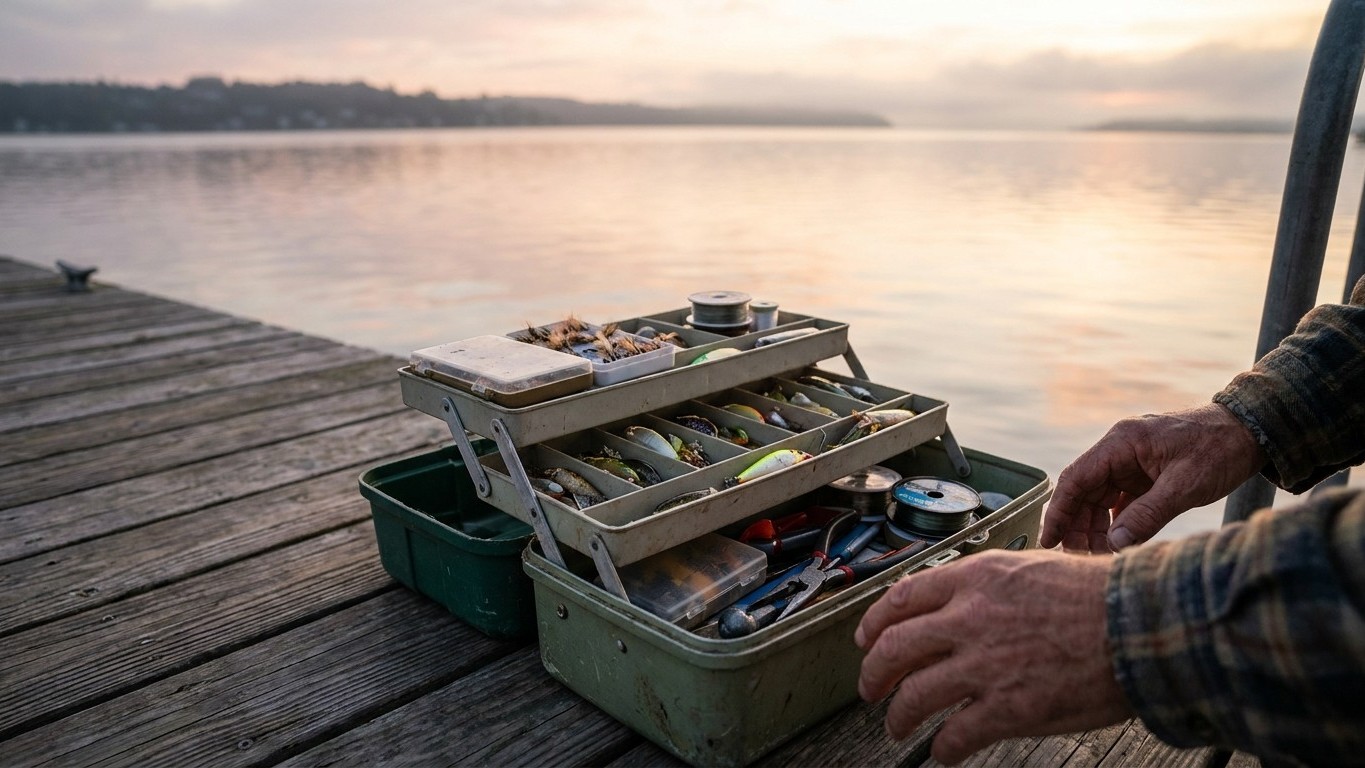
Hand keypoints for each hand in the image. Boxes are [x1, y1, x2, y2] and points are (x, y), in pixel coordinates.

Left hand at [855, 550, 1130, 764]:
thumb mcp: (1032, 568)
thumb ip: (989, 586)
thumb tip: (960, 604)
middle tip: (870, 688)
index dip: (874, 622)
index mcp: (976, 579)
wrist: (1143, 624)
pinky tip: (943, 753)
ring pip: (914, 694)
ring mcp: (986, 665)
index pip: (902, 597)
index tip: (866, 638)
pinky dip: (943, 749)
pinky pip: (955, 735)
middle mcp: (970, 618)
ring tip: (898, 726)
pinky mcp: (1008, 708)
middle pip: (894, 647)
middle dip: (873, 673)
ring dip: (899, 716)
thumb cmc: (1102, 595)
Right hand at [1041, 404, 1264, 552]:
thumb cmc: (1220, 449)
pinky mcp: (1146, 473)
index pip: (1076, 479)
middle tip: (1079, 557)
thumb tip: (1114, 544)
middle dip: (1077, 525)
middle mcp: (1120, 450)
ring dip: (1096, 526)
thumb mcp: (1185, 485)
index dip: (1059, 512)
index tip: (1048, 541)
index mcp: (1121, 443)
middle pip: (1083, 491)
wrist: (1252, 431)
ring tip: (1100, 554)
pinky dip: (1117, 522)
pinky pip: (1120, 500)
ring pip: (1099, 498)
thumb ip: (1148, 515)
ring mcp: (1132, 462)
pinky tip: (1120, 541)